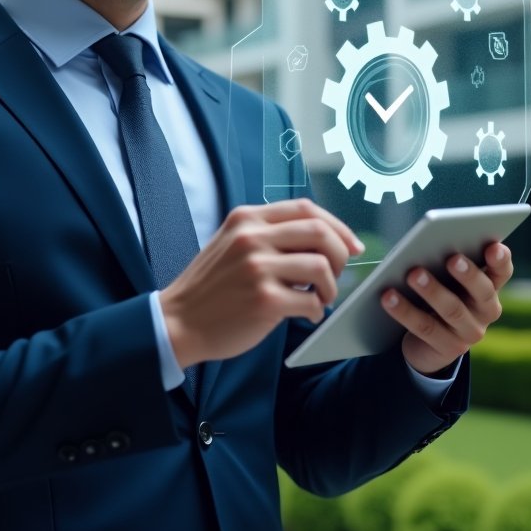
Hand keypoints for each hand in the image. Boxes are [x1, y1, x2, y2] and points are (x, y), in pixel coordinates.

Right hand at [159, 199, 362, 368]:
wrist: (178, 321)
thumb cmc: (211, 287)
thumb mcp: (232, 243)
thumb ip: (268, 234)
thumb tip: (322, 240)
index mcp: (247, 219)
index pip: (306, 208)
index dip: (337, 226)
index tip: (352, 245)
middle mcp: (252, 237)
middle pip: (320, 232)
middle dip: (340, 255)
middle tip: (336, 275)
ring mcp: (257, 268)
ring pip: (321, 266)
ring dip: (331, 287)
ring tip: (320, 299)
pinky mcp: (263, 299)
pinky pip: (311, 301)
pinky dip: (317, 311)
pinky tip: (306, 315)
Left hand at [380, 242, 512, 376]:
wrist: (427, 341)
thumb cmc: (438, 292)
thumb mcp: (446, 278)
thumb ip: (445, 260)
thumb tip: (427, 243)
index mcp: (489, 287)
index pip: (502, 272)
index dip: (500, 260)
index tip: (493, 246)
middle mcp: (486, 311)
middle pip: (482, 292)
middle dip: (468, 275)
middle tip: (452, 258)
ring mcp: (470, 332)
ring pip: (453, 310)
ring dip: (432, 291)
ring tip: (413, 274)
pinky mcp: (448, 348)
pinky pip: (425, 327)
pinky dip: (405, 311)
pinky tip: (388, 297)